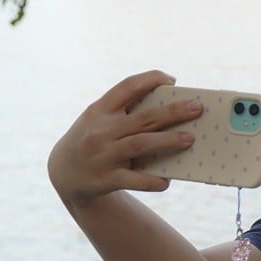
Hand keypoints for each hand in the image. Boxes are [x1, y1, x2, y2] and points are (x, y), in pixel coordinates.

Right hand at [47, 70, 202, 205]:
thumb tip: (172, 110)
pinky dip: (153, 180)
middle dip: (173, 112)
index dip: (151, 79)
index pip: (127, 87)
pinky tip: (168, 180)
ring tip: (190, 139)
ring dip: (168, 141)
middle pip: (144, 118)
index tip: (171, 80)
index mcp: (99, 110)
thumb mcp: (99, 120)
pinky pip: (135, 180)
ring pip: (140, 144)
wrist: (63, 173)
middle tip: (198, 107)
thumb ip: (126, 113)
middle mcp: (100, 130)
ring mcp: (103, 155)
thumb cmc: (93, 139)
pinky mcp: (106, 179)